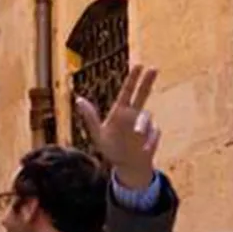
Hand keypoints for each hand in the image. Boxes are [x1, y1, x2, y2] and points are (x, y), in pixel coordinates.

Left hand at [75, 64, 160, 188]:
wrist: (126, 166)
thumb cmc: (110, 149)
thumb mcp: (97, 135)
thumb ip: (90, 118)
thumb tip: (79, 99)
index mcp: (120, 111)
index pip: (127, 91)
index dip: (133, 78)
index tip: (139, 65)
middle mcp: (134, 114)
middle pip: (143, 93)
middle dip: (147, 81)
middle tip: (154, 68)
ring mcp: (145, 124)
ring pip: (147, 117)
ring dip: (143, 123)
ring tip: (137, 134)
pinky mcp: (153, 135)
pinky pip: (154, 134)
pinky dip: (150, 141)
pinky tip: (145, 149)